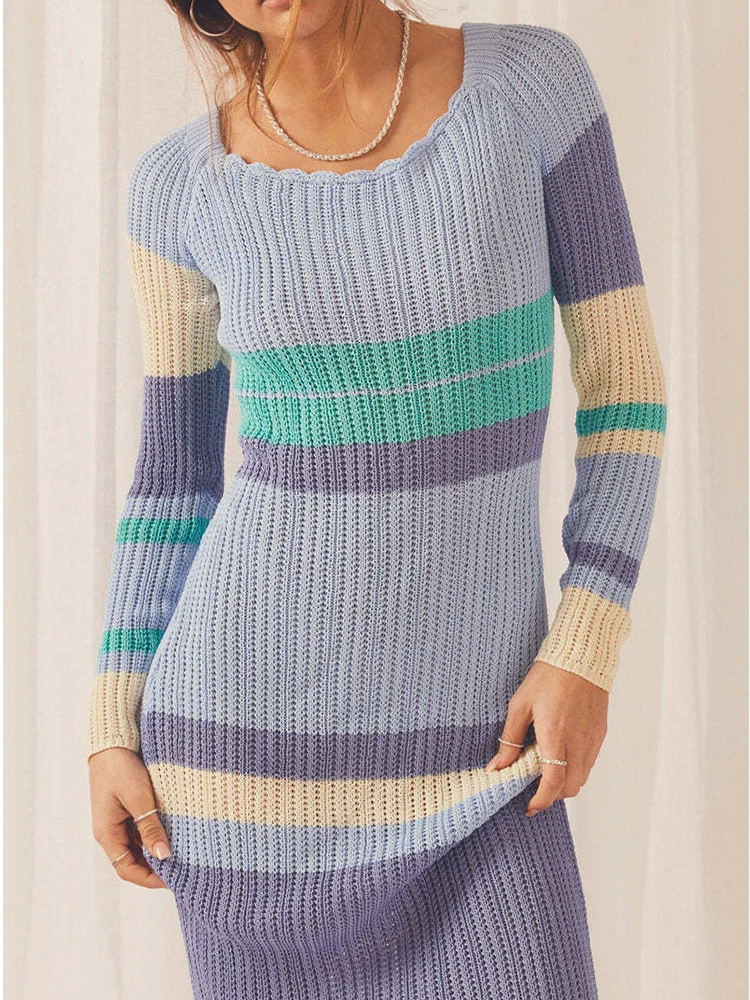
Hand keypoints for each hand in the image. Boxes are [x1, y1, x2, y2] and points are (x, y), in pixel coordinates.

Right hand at [88, 747, 171, 888]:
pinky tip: (174, 832)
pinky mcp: (127, 810)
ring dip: (157, 850)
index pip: (126, 869)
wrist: (112, 741)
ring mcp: (119, 821)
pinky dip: (156, 834)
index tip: (173, 879)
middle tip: (183, 868)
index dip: (149, 878)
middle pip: (133, 861)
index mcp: (107, 833)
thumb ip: (150, 827)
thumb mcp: (138, 798)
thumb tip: (164, 855)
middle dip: (155, 867)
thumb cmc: (120, 767)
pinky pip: (141, 830)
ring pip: (139, 846)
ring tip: (182, 852)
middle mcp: (111, 831)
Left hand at [485, 660, 608, 817]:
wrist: (581, 656)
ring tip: (546, 771)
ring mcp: (592, 740)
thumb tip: (497, 767)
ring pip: (582, 778)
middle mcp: (578, 743)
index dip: (541, 801)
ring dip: (565, 783)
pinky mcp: (600, 734)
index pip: (552, 783)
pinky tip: (561, 755)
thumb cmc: (548, 677)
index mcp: (555, 735)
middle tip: (534, 788)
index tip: (529, 807)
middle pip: (570, 788)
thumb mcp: (520, 705)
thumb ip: (509, 739)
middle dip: (552, 795)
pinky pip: (589, 763)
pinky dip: (576, 769)